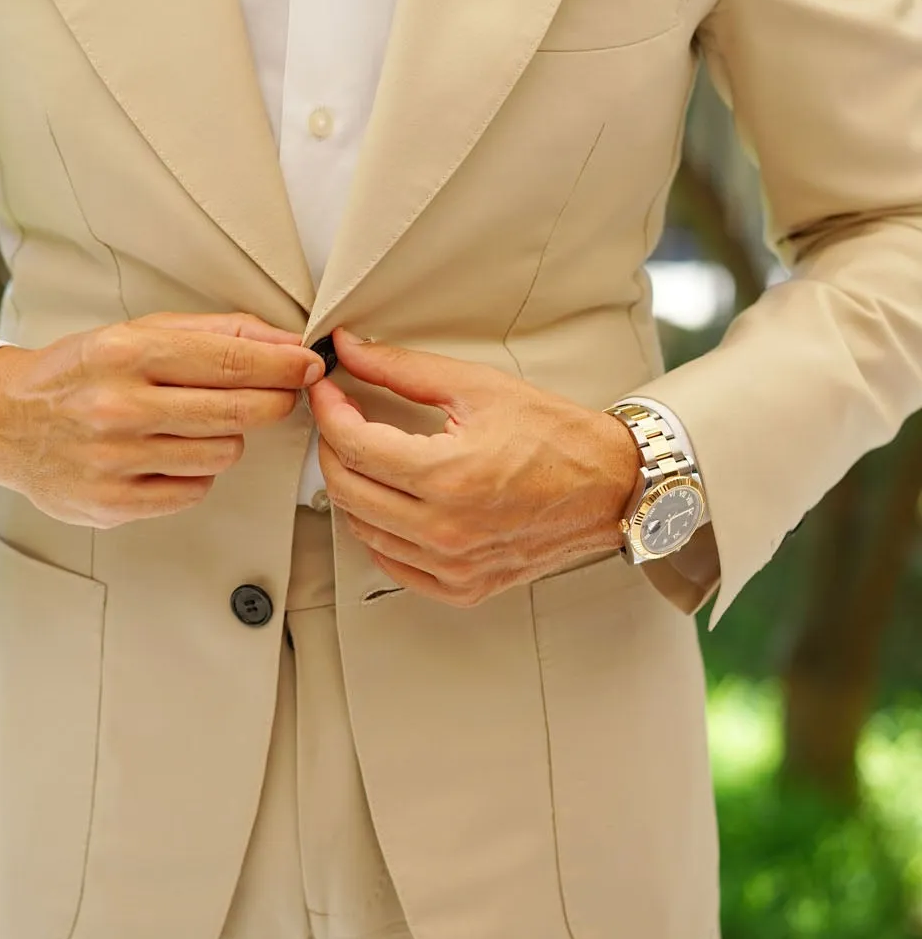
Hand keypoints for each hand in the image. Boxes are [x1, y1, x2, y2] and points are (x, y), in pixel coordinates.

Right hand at [0, 311, 324, 526]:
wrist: (3, 421)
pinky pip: (194, 491)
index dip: (284, 365)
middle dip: (274, 401)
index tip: (311, 365)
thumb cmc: (79, 373)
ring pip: (222, 454)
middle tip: (279, 394)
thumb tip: (285, 344)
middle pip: (237, 411)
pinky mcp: (113, 504)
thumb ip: (214, 334)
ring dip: (224, 438)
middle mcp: (118, 407)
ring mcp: (115, 460)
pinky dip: (194, 474)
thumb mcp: (136, 333)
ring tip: (194, 424)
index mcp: (125, 354)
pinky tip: (167, 455)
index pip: (230, 360)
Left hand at [305, 324, 640, 607]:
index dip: (329, 411)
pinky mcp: (461, 587)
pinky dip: (379, 530)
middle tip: (342, 419)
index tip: (328, 392)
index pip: (353, 445)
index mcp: (449, 477)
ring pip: (361, 529)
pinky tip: (392, 501)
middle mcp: (446, 530)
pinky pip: (391, 563)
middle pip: (346, 489)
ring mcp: (452, 565)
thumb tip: (352, 351)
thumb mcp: (478, 388)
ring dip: (353, 487)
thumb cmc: (557, 438)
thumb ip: (404, 370)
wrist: (609, 487)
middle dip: (333, 447)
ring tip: (369, 456)